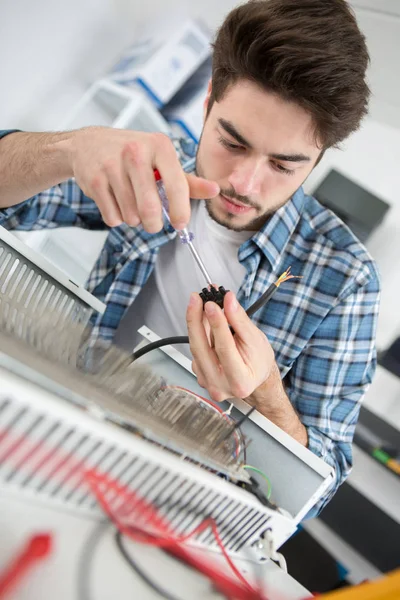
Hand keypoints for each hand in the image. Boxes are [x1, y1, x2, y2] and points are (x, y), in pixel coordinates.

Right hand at [68, 127, 218, 231]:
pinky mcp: (93, 180)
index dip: (180, 211)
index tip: (180, 223)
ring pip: (130, 216)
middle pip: (150, 209)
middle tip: (153, 223)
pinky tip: (115, 201)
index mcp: (159, 146)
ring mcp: (111, 166)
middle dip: (153, 224)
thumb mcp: (161, 160)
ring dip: (133, 219)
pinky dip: (116, 218)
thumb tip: (215, 190)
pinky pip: (112, 217)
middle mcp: (135, 152)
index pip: (177, 186)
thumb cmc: (132, 153)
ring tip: (130, 203)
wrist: (87, 144)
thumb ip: (187, 180)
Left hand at [186, 291, 274, 401]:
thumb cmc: (259, 361)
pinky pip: (195, 349)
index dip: (217, 324)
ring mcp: (207, 382)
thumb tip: (228, 300)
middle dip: (196, 320)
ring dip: (196, 322)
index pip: (224, 348)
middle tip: (196, 299)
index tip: (211, 304)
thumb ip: (240, 320)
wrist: (256, 377)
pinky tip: (204, 320)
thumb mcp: (256, 339)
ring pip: (196, 347)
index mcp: (240, 382)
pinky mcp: (199, 375)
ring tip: (201, 303)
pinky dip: (199, 332)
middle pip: (201, 349)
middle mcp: (220, 387)